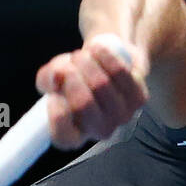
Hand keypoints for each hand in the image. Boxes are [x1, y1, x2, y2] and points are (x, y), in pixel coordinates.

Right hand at [34, 32, 149, 149]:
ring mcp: (121, 117)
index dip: (56, 110)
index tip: (54, 87)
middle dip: (71, 74)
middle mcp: (99, 131)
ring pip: (101, 84)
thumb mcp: (53, 77)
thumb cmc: (76, 77)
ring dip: (86, 61)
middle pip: (82, 103)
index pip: (63, 135)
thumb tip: (56, 76)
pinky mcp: (138, 99)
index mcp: (74, 134)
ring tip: (82, 55)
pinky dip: (104, 56)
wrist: (108, 64)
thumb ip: (47, 79)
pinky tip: (97, 51)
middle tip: (69, 62)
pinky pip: (119, 72)